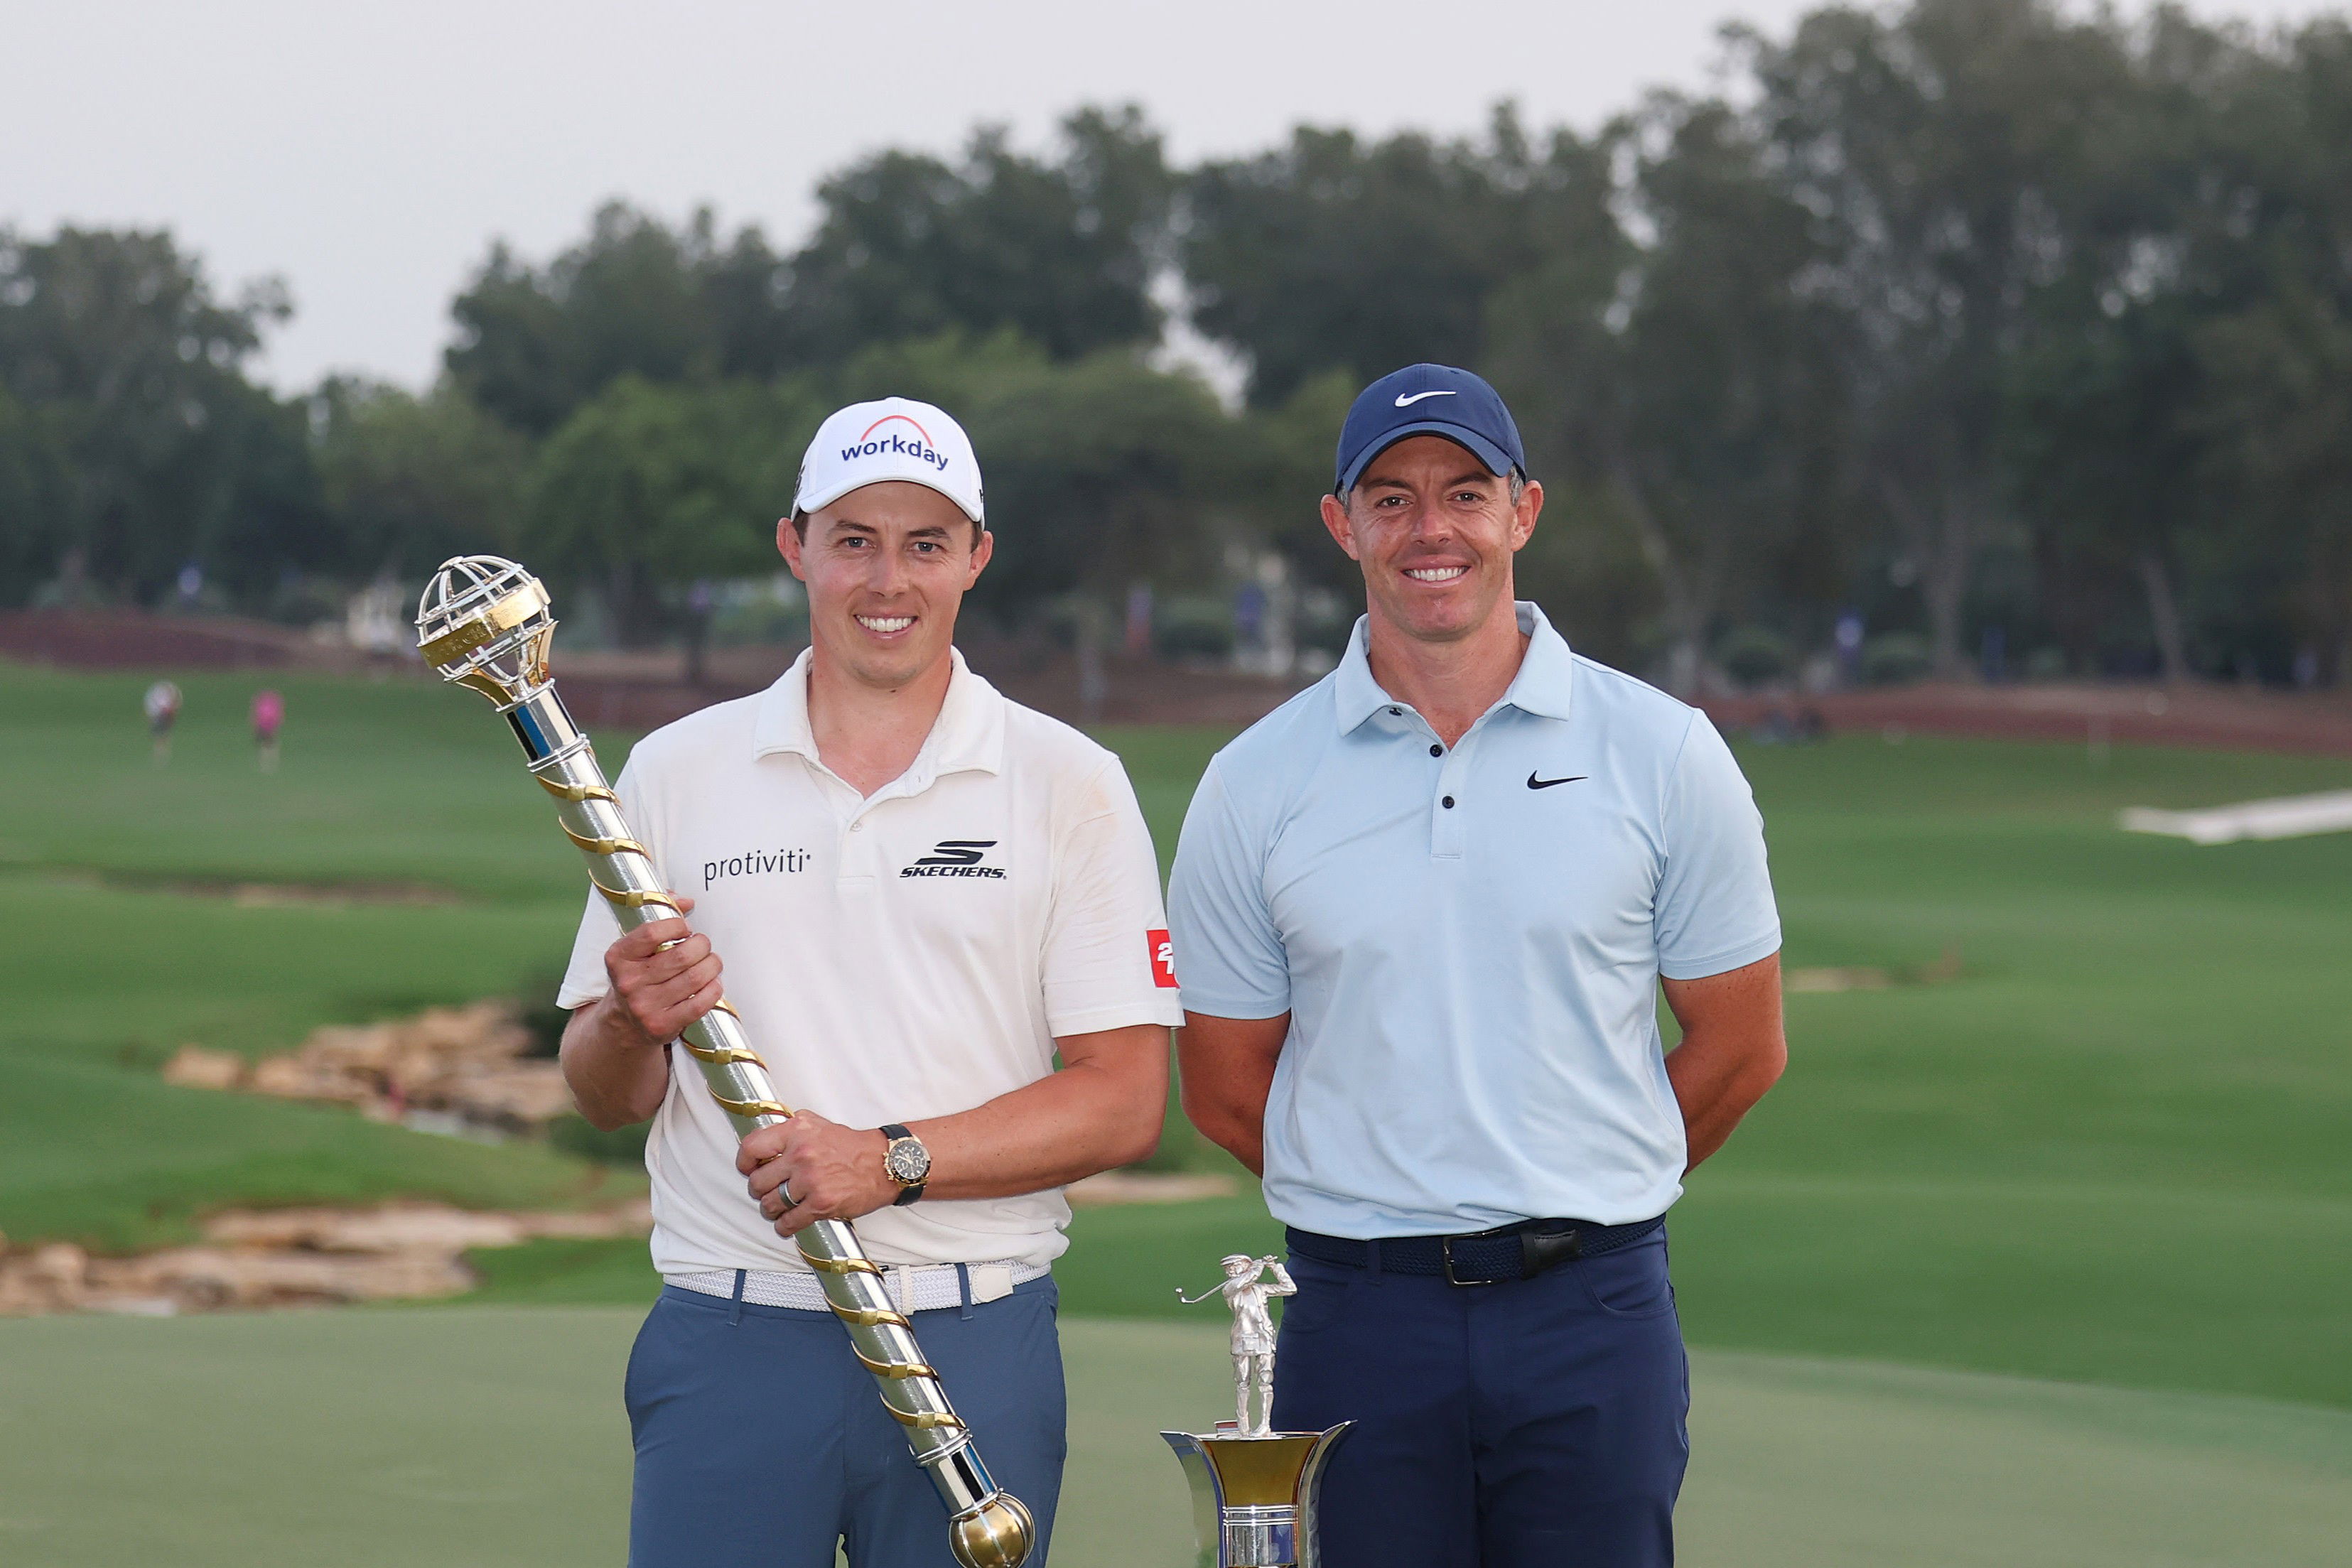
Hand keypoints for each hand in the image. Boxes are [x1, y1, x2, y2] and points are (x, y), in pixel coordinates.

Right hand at [600, 897, 719, 1046]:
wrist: (623, 1022)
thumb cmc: (637, 976)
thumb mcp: (636, 948)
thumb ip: (659, 918)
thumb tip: (686, 901)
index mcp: (618, 957)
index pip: (652, 932)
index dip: (677, 925)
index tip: (685, 928)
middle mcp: (628, 982)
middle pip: (682, 956)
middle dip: (702, 945)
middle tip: (704, 945)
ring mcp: (644, 1006)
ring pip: (695, 978)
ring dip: (712, 965)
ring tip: (711, 962)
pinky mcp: (661, 1026)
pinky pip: (700, 1003)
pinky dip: (713, 989)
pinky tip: (712, 983)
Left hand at [736, 1110, 895, 1238]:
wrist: (885, 1164)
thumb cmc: (854, 1147)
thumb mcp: (818, 1124)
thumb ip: (791, 1130)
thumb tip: (766, 1141)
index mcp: (797, 1132)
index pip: (751, 1148)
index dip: (744, 1163)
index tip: (747, 1169)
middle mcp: (801, 1154)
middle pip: (758, 1182)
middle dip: (759, 1191)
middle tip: (765, 1192)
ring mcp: (810, 1180)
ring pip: (770, 1204)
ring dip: (770, 1210)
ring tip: (777, 1209)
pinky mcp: (821, 1204)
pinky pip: (789, 1222)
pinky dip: (784, 1227)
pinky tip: (787, 1224)